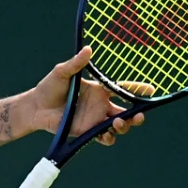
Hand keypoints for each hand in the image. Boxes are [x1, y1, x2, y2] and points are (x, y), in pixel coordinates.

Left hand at [31, 46, 153, 146]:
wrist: (36, 107)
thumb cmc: (49, 87)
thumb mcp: (62, 72)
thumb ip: (76, 63)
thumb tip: (88, 49)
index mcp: (99, 90)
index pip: (123, 89)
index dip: (138, 89)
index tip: (151, 89)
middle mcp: (101, 105)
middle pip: (127, 111)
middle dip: (137, 115)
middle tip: (139, 115)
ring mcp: (95, 119)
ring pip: (119, 125)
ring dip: (124, 126)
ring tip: (118, 122)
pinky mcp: (87, 132)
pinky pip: (104, 138)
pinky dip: (109, 138)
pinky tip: (107, 134)